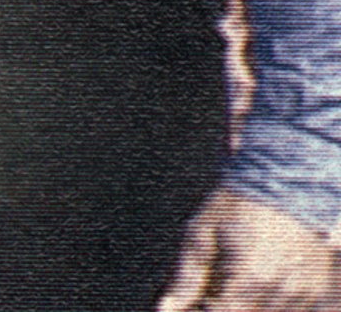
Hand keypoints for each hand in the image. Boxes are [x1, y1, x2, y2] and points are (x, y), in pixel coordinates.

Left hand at [157, 188, 340, 310]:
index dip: (205, 309)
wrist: (281, 180)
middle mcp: (279, 289)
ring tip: (237, 275)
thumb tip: (166, 308)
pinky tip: (258, 279)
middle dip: (225, 304)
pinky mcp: (313, 288)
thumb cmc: (236, 203)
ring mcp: (301, 291)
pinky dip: (269, 301)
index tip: (199, 299)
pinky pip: (289, 310)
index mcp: (249, 276)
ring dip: (247, 304)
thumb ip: (184, 276)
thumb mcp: (201, 233)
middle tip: (216, 284)